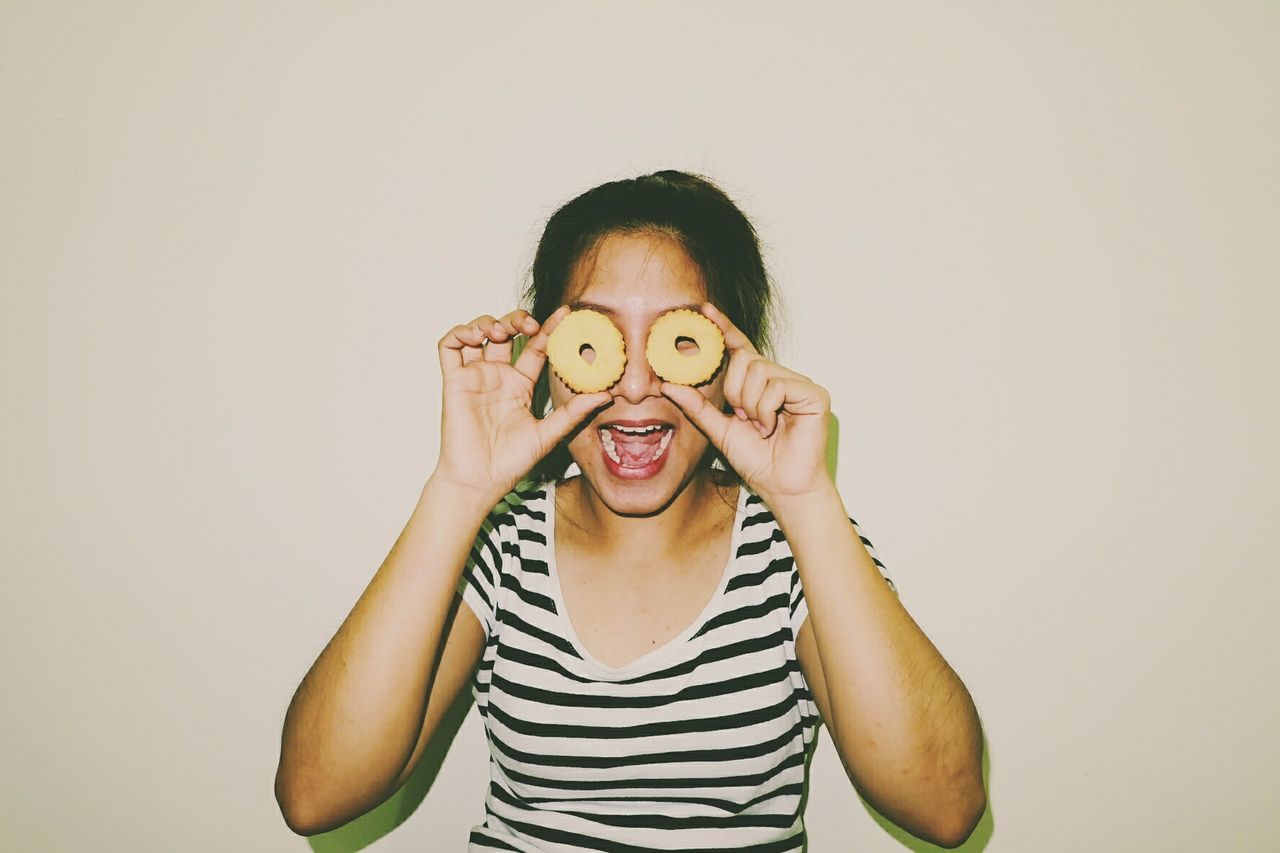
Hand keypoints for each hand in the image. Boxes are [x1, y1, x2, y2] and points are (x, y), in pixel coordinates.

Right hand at [433, 306, 610, 507]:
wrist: (480, 480)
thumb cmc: (510, 462)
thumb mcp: (548, 434)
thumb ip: (574, 412)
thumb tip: (606, 394)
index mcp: (520, 385)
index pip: (535, 347)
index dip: (548, 329)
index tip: (565, 314)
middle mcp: (498, 376)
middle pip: (506, 332)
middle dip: (517, 319)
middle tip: (529, 324)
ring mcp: (475, 376)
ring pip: (478, 333)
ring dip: (488, 321)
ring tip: (500, 331)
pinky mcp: (453, 380)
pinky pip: (449, 346)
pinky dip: (460, 333)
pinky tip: (476, 338)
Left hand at [660, 303, 832, 502]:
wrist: (783, 487)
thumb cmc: (758, 461)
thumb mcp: (719, 430)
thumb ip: (697, 406)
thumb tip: (668, 384)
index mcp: (760, 383)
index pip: (740, 348)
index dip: (724, 328)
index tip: (704, 310)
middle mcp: (781, 378)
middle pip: (745, 359)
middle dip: (735, 391)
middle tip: (744, 418)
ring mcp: (799, 384)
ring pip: (758, 371)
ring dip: (750, 404)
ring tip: (761, 426)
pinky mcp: (814, 394)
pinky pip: (776, 386)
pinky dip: (765, 409)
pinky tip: (773, 427)